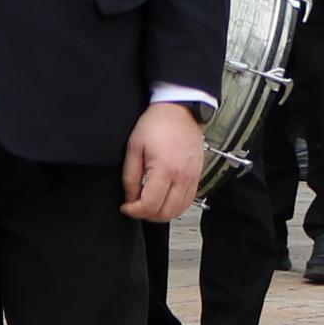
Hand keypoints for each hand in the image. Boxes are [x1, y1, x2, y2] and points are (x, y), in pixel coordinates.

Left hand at [122, 103, 205, 223]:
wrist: (180, 110)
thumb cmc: (157, 123)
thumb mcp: (134, 147)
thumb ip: (130, 177)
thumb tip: (131, 198)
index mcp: (165, 169)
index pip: (150, 205)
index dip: (134, 211)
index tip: (126, 206)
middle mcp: (182, 176)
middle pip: (165, 213)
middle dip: (146, 215)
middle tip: (135, 207)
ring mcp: (192, 177)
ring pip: (178, 211)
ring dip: (161, 214)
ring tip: (149, 204)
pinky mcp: (197, 176)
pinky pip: (188, 201)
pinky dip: (175, 207)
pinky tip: (164, 201)